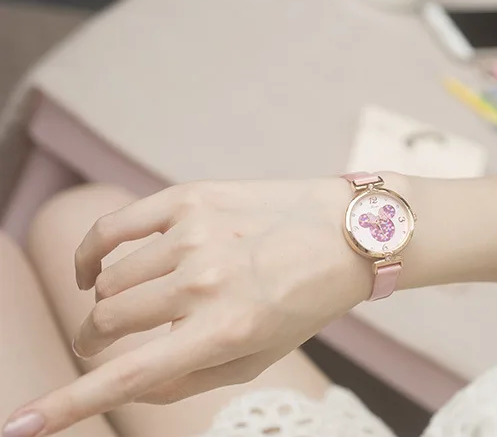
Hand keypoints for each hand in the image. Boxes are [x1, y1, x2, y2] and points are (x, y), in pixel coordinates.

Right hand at [6, 177, 372, 434]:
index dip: (65, 406)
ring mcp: (193, 234)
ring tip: (133, 301)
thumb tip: (133, 379)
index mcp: (224, 329)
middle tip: (103, 342)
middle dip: (95, 340)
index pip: (127, 376)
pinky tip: (93, 267)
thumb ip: (192, 377)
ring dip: (107, 299)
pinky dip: (91, 251)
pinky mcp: (190, 197)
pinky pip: (113, 227)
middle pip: (106, 320)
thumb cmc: (308, 299)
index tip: (18, 426)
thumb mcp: (261, 356)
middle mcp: (203, 281)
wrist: (349, 231)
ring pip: (108, 279)